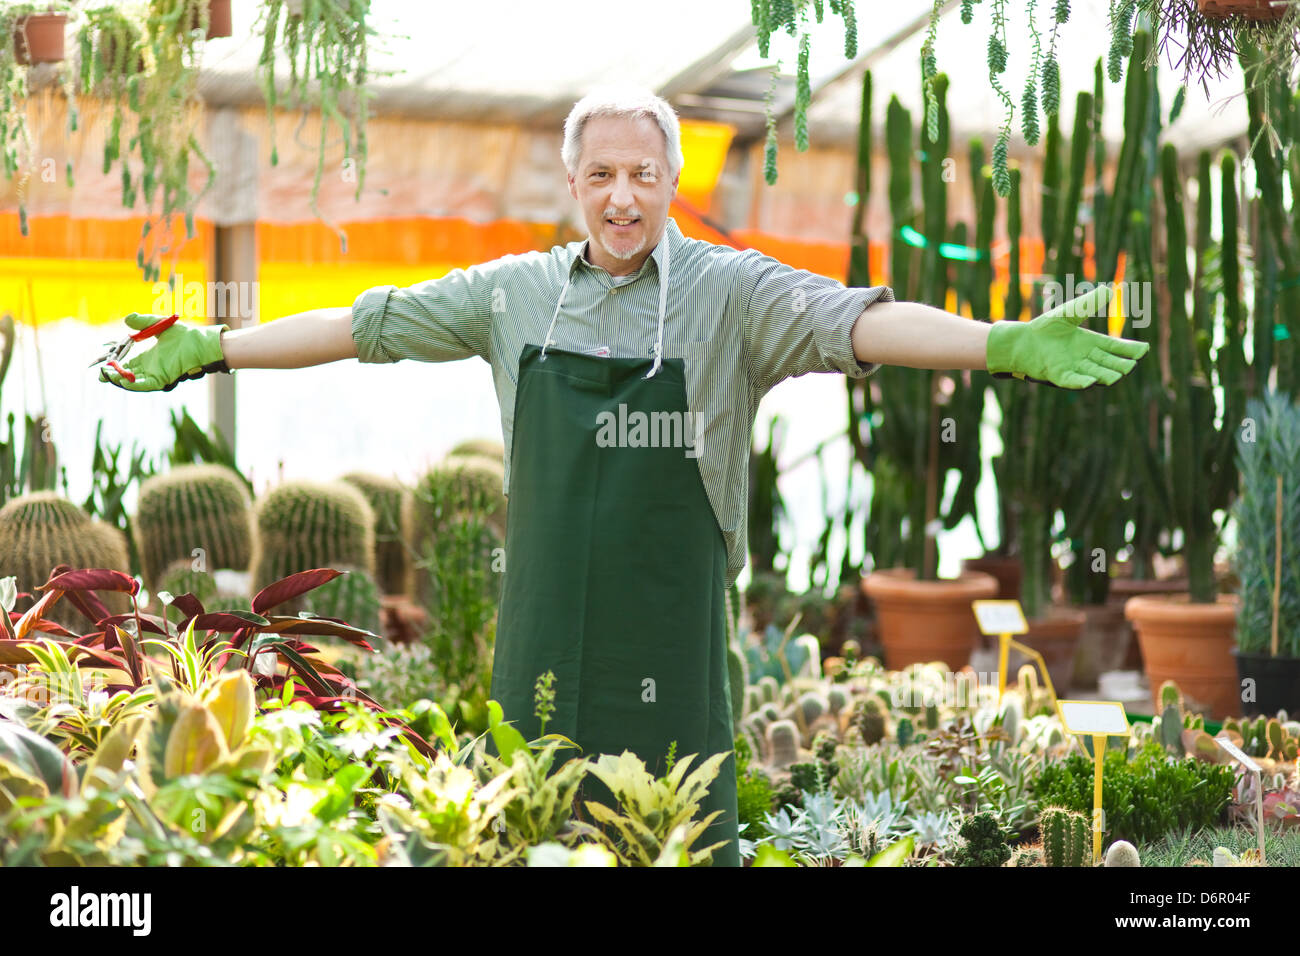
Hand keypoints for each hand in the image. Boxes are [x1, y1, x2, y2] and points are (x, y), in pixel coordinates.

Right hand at [98, 313, 229, 391]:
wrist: (199, 342)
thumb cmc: (184, 335)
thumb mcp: (158, 325)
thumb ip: (143, 322)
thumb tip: (127, 319)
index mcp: (149, 357)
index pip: (128, 364)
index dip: (115, 366)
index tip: (103, 365)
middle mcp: (151, 367)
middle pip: (128, 374)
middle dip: (114, 376)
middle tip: (101, 375)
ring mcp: (157, 374)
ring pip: (135, 381)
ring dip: (121, 380)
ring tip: (108, 377)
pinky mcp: (164, 378)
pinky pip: (147, 384)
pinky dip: (135, 384)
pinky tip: (124, 381)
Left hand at [986, 284, 1148, 388]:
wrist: (1022, 340)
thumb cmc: (1045, 327)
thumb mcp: (1070, 313)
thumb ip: (1088, 304)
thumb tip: (1109, 290)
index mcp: (1091, 343)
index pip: (1115, 347)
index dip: (1129, 349)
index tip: (1143, 350)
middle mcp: (1085, 357)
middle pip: (1108, 362)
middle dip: (1119, 365)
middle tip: (1131, 366)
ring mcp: (1072, 368)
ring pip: (1093, 373)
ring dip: (1104, 376)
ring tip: (1116, 377)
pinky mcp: (1058, 375)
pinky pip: (1071, 380)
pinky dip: (1080, 382)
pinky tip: (1089, 382)